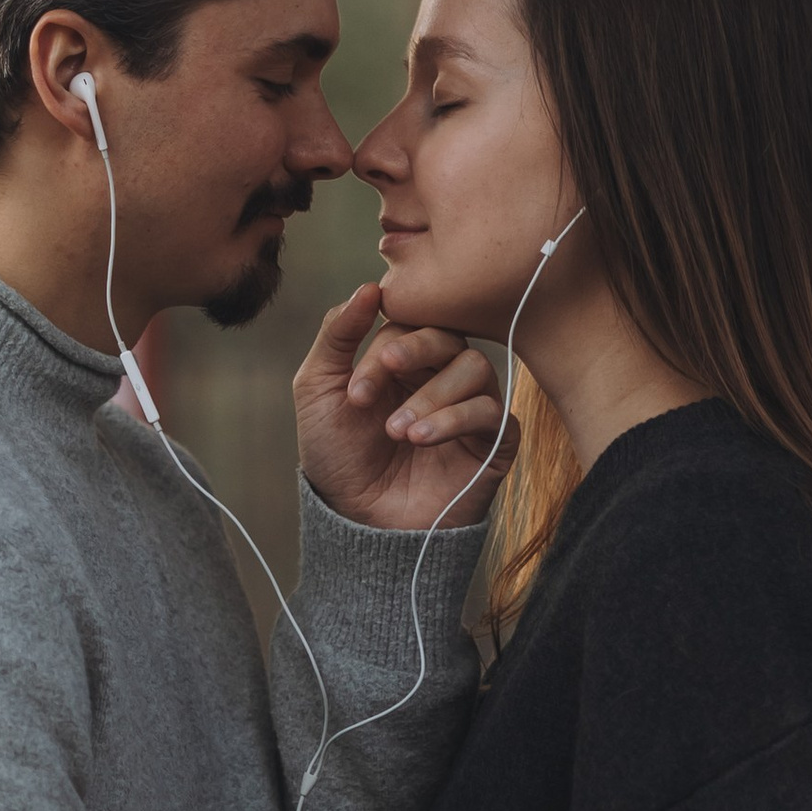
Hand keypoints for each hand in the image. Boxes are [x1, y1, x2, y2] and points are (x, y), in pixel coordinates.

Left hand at [294, 284, 515, 535]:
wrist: (357, 523)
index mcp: (403, 359)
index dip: (384, 347)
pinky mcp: (491, 443)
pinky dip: (455, 419)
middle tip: (374, 388)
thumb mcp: (318, 390)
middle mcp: (439, 376)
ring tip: (397, 431)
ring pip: (475, 367)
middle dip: (410, 355)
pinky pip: (493, 412)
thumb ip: (337, 335)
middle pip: (447, 335)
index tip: (355, 392)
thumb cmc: (338, 457)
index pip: (410, 324)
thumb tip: (368, 286)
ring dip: (432, 395)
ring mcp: (468, 407)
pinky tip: (420, 440)